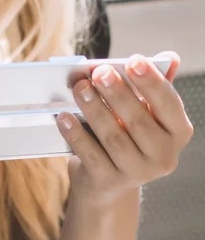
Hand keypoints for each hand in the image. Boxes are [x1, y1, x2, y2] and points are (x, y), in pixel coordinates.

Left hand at [57, 51, 193, 207]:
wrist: (106, 180)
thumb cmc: (126, 134)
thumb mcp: (142, 110)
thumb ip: (150, 85)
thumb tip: (169, 57)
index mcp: (177, 132)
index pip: (169, 104)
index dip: (152, 82)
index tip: (134, 60)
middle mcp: (163, 156)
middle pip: (138, 121)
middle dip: (117, 93)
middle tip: (99, 72)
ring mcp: (137, 173)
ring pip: (113, 137)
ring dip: (94, 109)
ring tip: (79, 88)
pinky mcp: (109, 182)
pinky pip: (90, 154)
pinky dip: (75, 134)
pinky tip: (64, 117)